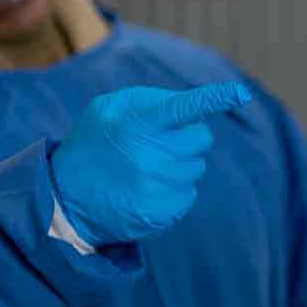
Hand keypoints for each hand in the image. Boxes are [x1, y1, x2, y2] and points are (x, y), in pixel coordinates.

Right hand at [50, 83, 252, 246]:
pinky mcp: (163, 212)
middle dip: (188, 138)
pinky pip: (189, 193)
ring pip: (197, 168)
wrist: (65, 200)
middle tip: (158, 143)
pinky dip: (174, 190)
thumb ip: (148, 100)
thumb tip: (190, 105)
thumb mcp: (106, 110)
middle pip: (202, 139)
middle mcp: (150, 156)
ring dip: (179, 165)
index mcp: (136, 125)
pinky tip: (146, 190)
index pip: (184, 108)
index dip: (214, 99)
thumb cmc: (92, 147)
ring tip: (144, 169)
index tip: (240, 94)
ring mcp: (158, 187)